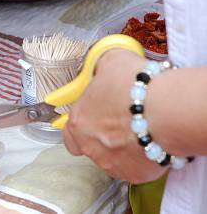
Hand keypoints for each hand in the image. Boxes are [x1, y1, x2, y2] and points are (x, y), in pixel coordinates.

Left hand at [63, 49, 166, 183]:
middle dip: (103, 137)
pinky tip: (154, 140)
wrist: (167, 110)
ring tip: (143, 129)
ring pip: (114, 158)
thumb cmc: (136, 86)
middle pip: (92, 145)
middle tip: (122, 122)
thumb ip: (101, 69)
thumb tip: (102, 67)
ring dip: (123, 147)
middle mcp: (91, 146)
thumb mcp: (111, 62)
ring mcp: (112, 164)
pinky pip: (137, 166)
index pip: (69, 132)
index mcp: (79, 122)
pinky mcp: (136, 174)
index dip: (83, 125)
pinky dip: (144, 157)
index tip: (95, 117)